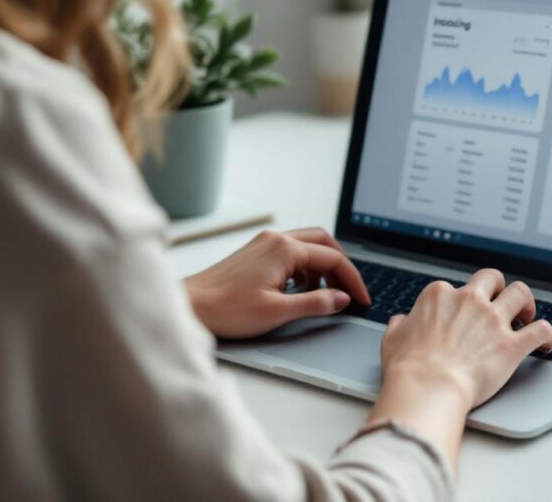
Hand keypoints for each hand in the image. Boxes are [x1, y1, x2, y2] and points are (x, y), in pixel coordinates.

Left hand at [183, 228, 369, 338]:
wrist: (189, 306)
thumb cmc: (225, 309)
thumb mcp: (278, 312)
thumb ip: (315, 303)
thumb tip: (341, 299)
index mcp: (284, 249)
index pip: (333, 258)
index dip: (352, 280)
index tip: (362, 299)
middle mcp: (275, 239)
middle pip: (324, 242)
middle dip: (341, 267)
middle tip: (350, 291)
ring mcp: (264, 244)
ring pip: (307, 246)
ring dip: (322, 267)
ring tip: (327, 295)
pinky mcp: (255, 252)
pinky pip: (291, 253)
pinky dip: (305, 268)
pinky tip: (301, 290)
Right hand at [379, 269, 551, 408]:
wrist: (428, 387)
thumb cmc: (408, 367)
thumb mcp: (392, 339)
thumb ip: (399, 326)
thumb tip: (401, 322)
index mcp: (439, 295)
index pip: (453, 287)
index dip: (458, 302)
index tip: (460, 315)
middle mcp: (469, 301)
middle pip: (492, 278)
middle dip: (498, 287)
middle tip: (500, 301)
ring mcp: (493, 321)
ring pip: (521, 293)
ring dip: (526, 302)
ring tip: (526, 314)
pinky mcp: (512, 344)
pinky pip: (541, 330)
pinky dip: (547, 334)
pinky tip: (546, 342)